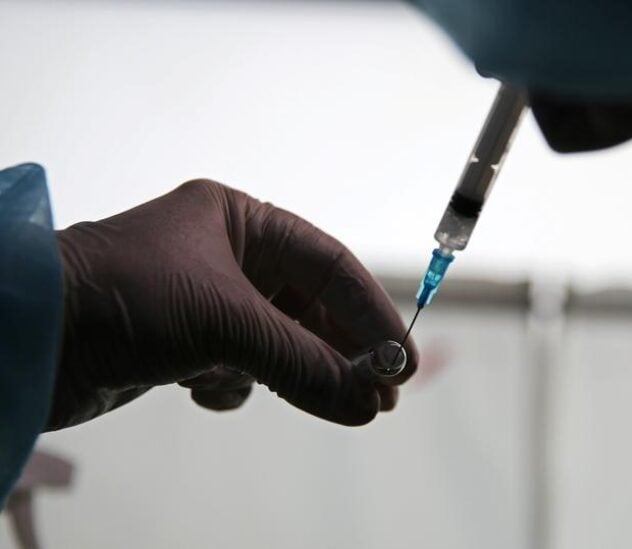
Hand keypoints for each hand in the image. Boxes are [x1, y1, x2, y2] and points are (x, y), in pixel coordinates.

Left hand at [50, 180, 416, 429]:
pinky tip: (203, 388)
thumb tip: (367, 401)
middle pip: (308, 306)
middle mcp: (227, 255)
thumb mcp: (226, 322)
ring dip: (292, 373)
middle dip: (340, 352)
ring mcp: (205, 300)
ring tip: (323, 403)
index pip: (329, 264)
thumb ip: (304, 363)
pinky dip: (233, 385)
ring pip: (277, 341)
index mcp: (240, 221)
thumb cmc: (125, 298)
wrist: (26, 336)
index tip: (401, 358)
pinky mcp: (183, 342)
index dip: (369, 311)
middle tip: (380, 395)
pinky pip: (237, 366)